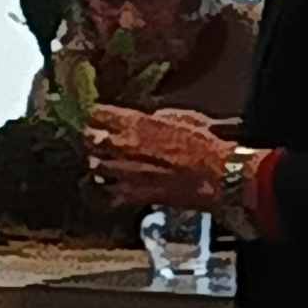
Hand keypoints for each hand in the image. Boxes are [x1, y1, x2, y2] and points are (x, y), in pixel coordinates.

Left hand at [83, 106, 232, 211]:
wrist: (218, 176)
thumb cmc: (206, 144)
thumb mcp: (182, 117)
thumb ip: (155, 117)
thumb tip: (145, 119)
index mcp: (135, 122)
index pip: (97, 113)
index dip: (99, 115)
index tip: (104, 118)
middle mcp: (122, 145)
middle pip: (89, 138)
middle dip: (94, 138)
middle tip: (102, 140)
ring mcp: (124, 171)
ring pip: (94, 165)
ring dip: (100, 162)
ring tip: (109, 163)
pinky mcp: (132, 194)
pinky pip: (106, 192)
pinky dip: (107, 189)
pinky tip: (113, 186)